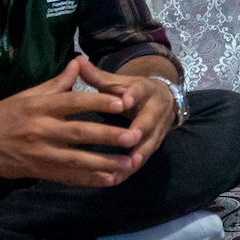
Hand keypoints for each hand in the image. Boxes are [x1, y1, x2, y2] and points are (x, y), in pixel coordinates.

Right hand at [0, 58, 146, 186]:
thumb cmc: (2, 114)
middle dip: (107, 136)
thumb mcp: (27, 94)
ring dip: (104, 163)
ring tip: (127, 163)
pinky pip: (67, 176)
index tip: (122, 102)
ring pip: (76, 159)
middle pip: (79, 132)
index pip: (73, 102)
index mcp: (40, 106)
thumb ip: (57, 83)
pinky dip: (88, 179)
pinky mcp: (38, 171)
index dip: (98, 101)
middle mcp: (41, 129)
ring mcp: (40, 153)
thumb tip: (79, 62)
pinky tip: (108, 180)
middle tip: (133, 136)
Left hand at [73, 56, 175, 179]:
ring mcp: (159, 127)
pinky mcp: (156, 143)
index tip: (125, 101)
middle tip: (130, 139)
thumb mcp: (117, 82)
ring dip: (140, 154)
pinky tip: (118, 178)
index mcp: (144, 89)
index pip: (140, 90)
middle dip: (141, 129)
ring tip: (127, 165)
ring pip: (151, 141)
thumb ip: (97, 76)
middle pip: (151, 119)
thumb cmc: (130, 90)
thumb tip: (77, 61)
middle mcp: (156, 108)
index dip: (134, 95)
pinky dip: (133, 168)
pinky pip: (145, 157)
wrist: (162, 98)